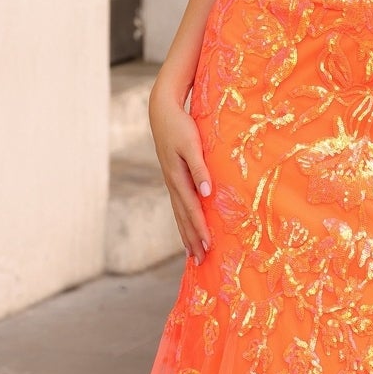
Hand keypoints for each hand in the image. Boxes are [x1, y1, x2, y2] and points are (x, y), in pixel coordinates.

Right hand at [149, 85, 211, 264]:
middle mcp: (173, 184)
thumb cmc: (180, 126)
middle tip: (202, 261)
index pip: (192, 210)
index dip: (200, 229)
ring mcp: (171, 182)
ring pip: (179, 214)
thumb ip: (200, 168)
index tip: (210, 246)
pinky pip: (178, 206)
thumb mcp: (191, 145)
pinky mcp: (173, 178)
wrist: (162, 112)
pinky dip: (183, 221)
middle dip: (193, 240)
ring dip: (186, 235)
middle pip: (183, 218)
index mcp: (178, 178)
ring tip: (193, 254)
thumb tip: (206, 193)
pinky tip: (187, 228)